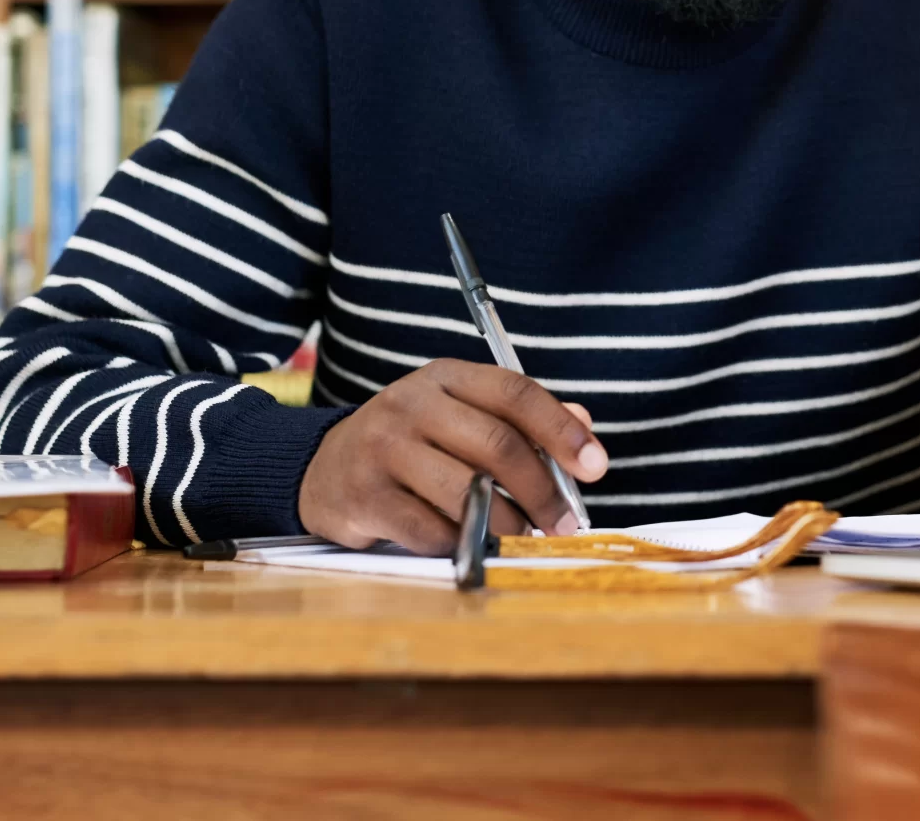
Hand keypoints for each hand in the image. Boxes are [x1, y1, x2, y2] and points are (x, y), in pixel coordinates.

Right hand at [298, 358, 608, 553]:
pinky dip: (460, 542)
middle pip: (497, 445)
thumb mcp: (460, 416)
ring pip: (467, 492)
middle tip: (566, 521)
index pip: (515, 393)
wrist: (324, 468)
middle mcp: (411, 404)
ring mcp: (383, 449)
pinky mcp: (365, 495)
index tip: (595, 465)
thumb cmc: (411, 443)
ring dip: (508, 524)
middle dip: (543, 490)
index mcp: (445, 377)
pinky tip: (469, 542)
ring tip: (523, 536)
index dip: (561, 430)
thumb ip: (521, 420)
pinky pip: (430, 528)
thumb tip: (584, 425)